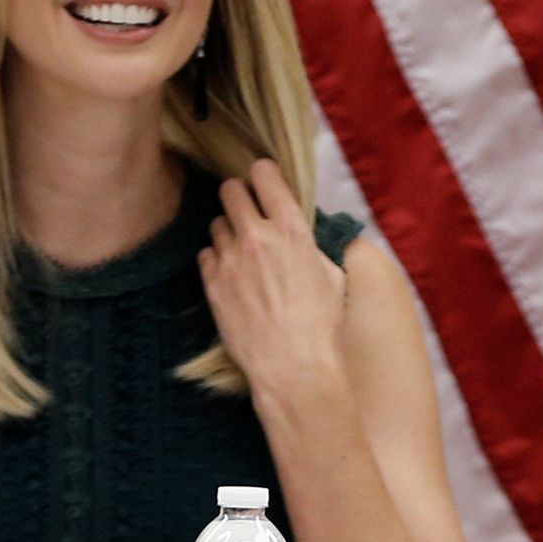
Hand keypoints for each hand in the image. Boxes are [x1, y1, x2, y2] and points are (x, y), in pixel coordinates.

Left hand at [196, 157, 351, 416]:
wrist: (295, 367)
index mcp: (292, 230)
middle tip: (249, 211)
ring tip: (244, 252)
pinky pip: (206, 254)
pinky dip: (217, 260)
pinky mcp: (212, 283)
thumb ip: (317, 249)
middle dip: (239, 195)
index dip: (264, 174)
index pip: (265, 174)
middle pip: (230, 190)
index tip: (266, 182)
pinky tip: (233, 276)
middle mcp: (257, 237)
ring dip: (229, 231)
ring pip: (217, 223)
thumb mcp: (336, 279)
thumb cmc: (324, 328)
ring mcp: (230, 259)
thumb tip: (314, 238)